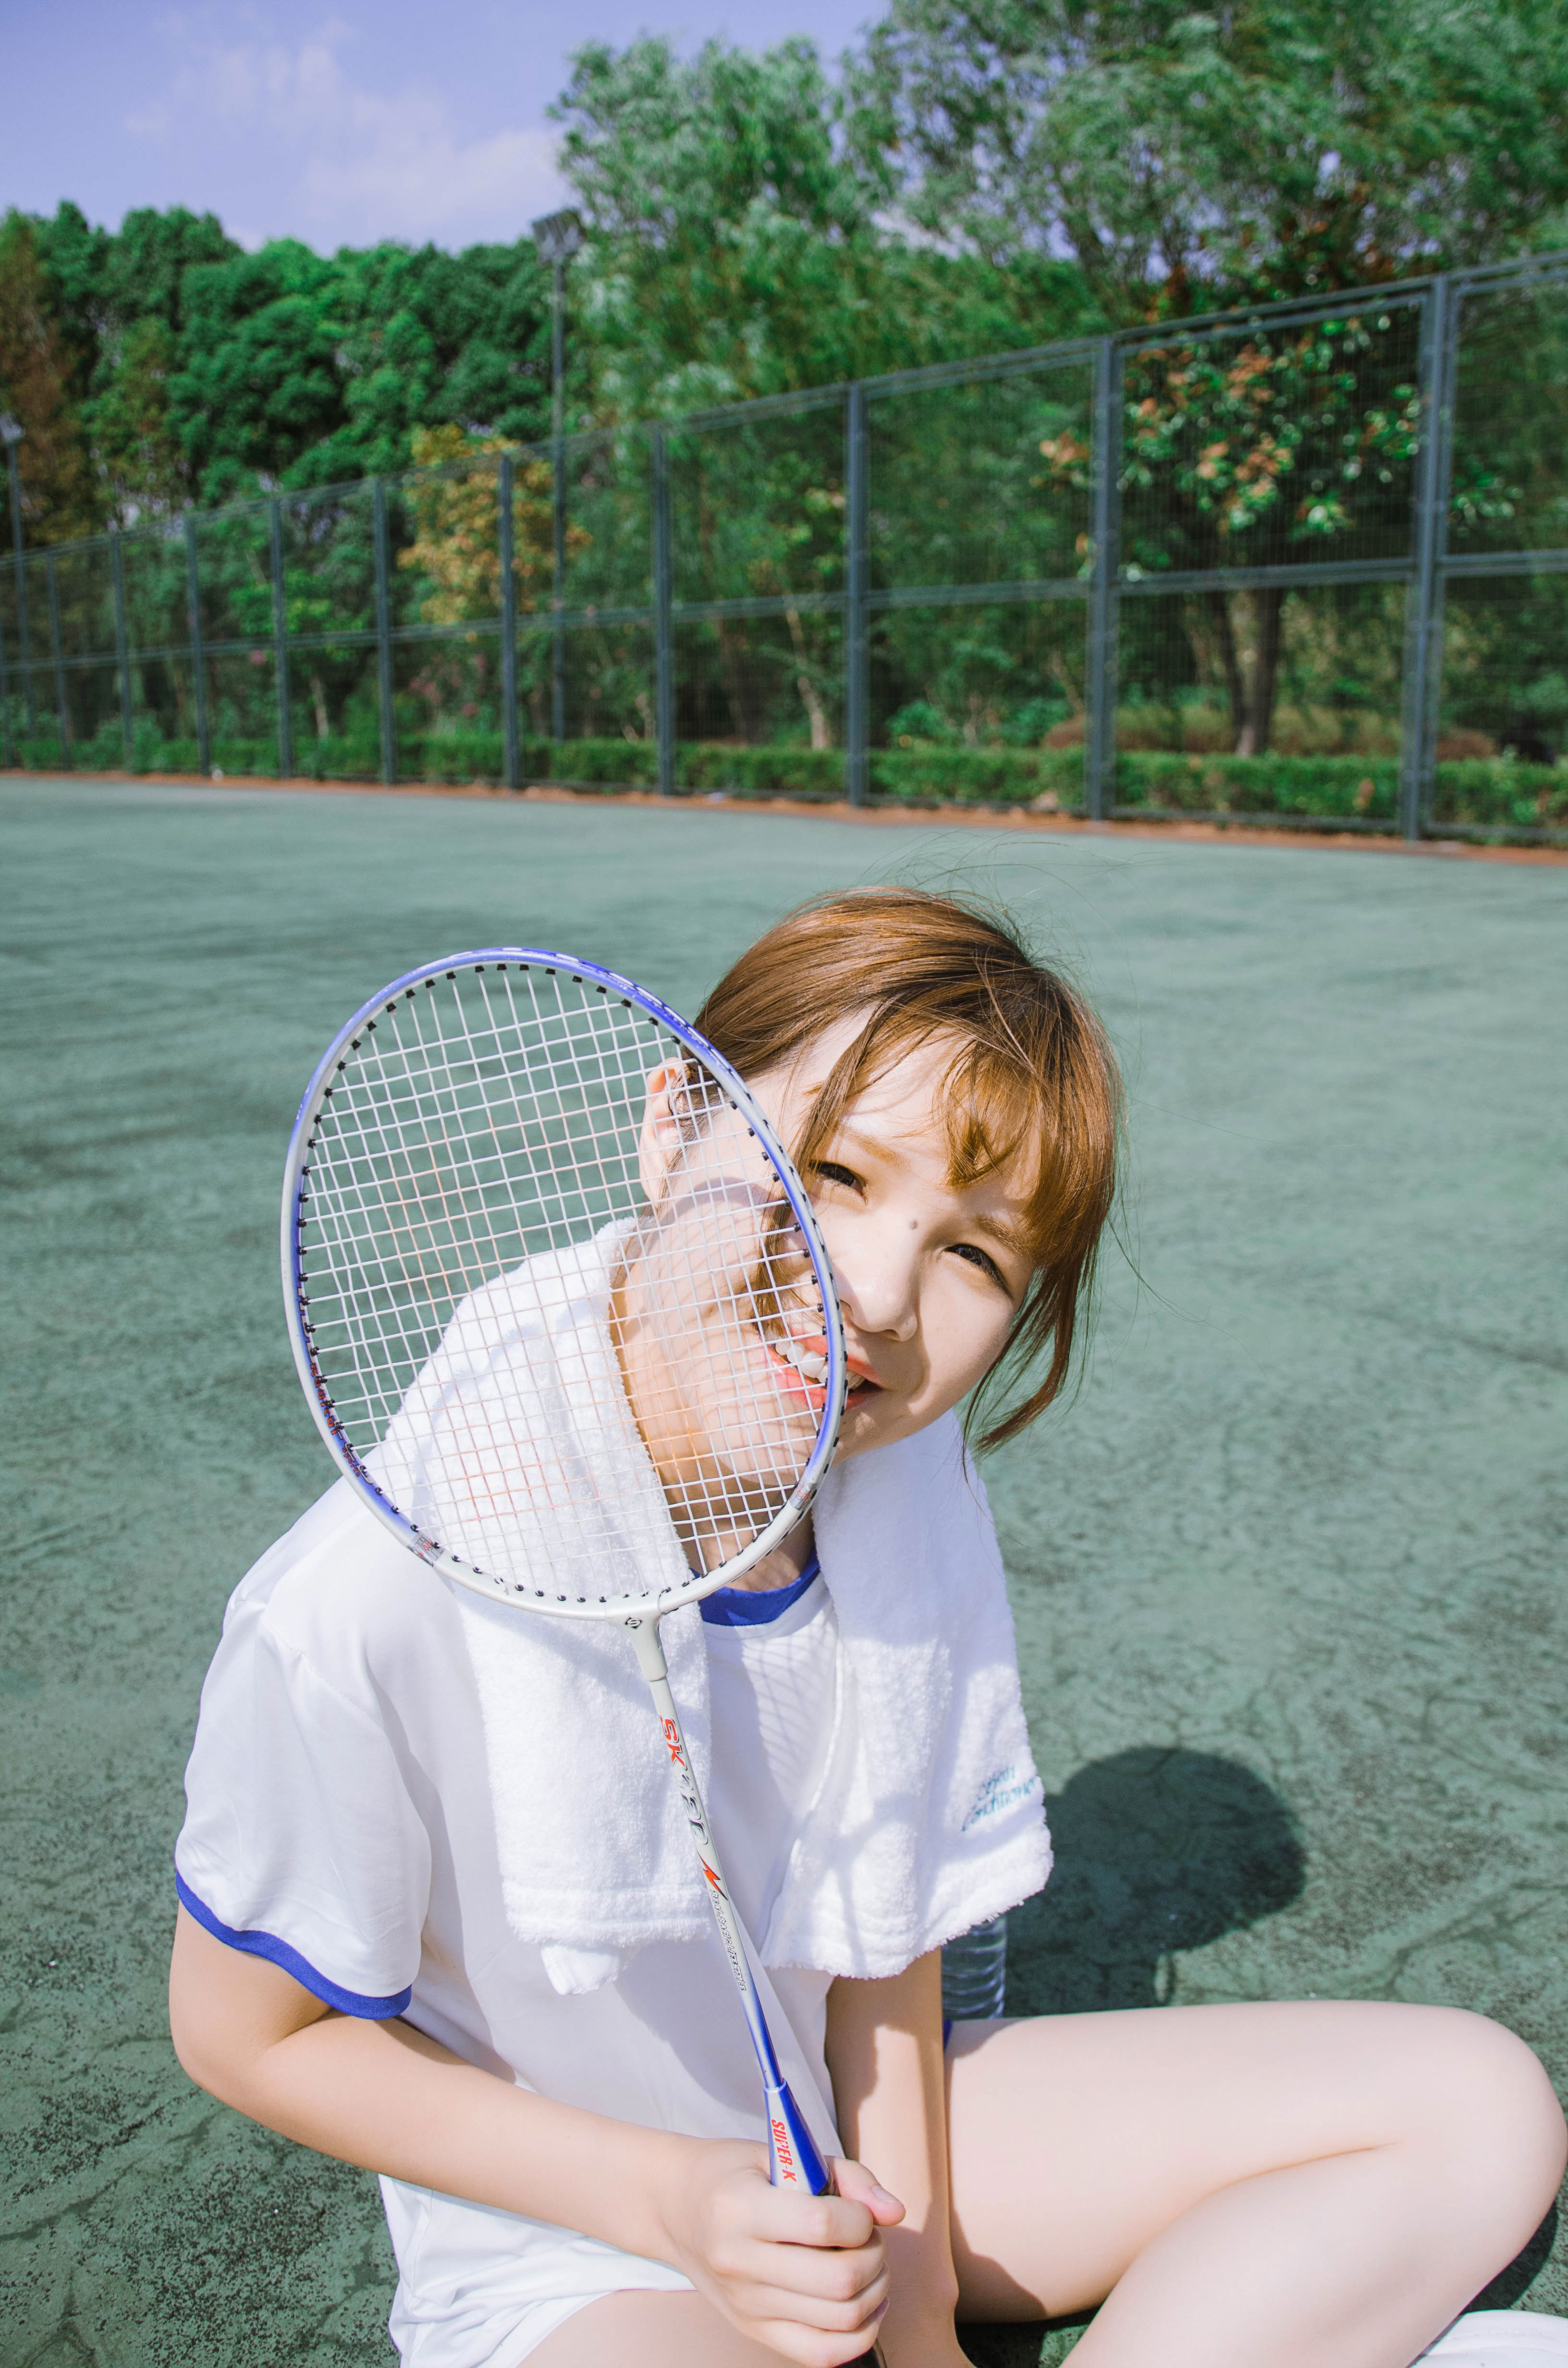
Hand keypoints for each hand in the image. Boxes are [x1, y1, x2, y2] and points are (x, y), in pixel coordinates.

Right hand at [654, 2137, 904, 2363]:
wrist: (675, 2208)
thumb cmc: (734, 2173)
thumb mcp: (781, 2151)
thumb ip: (846, 2176)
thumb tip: (895, 2212)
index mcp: (739, 2209)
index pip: (821, 2224)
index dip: (859, 2217)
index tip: (858, 2209)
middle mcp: (738, 2264)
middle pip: (837, 2280)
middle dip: (874, 2256)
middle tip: (869, 2238)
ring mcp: (746, 2306)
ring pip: (839, 2320)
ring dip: (875, 2293)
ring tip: (869, 2266)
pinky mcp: (753, 2331)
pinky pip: (821, 2355)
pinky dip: (859, 2336)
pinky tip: (865, 2304)